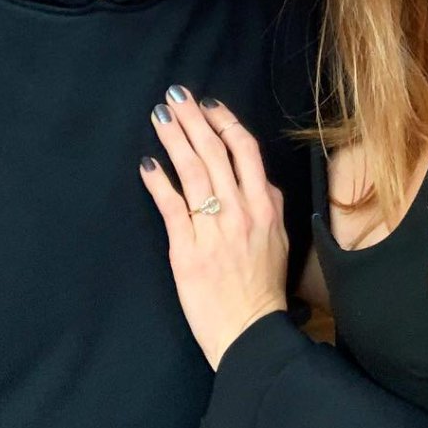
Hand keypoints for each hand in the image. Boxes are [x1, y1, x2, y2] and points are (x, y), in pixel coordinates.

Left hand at [139, 88, 288, 369]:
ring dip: (175, 140)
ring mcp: (214, 230)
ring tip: (160, 117)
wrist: (249, 331)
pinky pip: (172, 209)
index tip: (207, 105)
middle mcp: (241, 211)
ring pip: (193, 173)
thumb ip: (266, 202)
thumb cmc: (263, 285)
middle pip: (215, 152)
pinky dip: (159, 183)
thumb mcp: (279, 237)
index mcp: (265, 205)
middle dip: (193, 120)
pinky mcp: (188, 251)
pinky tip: (148, 164)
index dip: (224, 122)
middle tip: (175, 96)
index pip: (246, 150)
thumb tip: (252, 174)